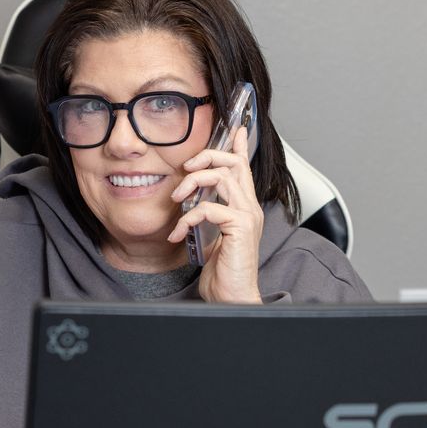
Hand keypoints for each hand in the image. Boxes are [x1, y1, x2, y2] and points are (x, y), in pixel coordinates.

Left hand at [168, 124, 264, 303]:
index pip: (242, 168)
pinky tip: (177, 233)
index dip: (238, 146)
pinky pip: (209, 208)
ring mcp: (247, 216)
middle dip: (206, 156)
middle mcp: (250, 207)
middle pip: (233, 163)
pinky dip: (187, 217)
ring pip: (222, 177)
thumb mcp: (211, 238)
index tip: (233, 128)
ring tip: (176, 198)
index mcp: (244, 207)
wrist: (232, 298)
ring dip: (193, 182)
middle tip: (185, 168)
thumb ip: (207, 218)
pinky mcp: (240, 228)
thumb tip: (192, 205)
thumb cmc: (223, 273)